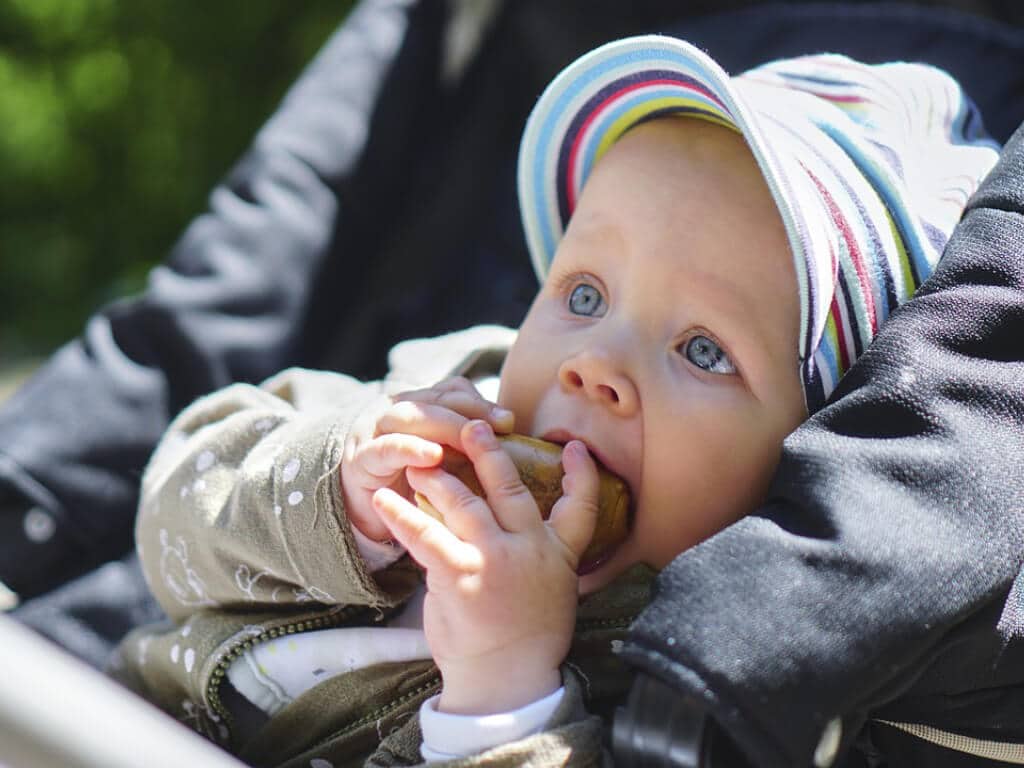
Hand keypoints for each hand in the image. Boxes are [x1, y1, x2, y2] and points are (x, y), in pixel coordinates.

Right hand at [341, 377, 513, 540]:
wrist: (369, 516)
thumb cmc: (414, 484)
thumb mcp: (446, 461)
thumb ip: (469, 443)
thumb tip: (511, 432)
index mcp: (417, 405)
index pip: (452, 391)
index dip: (480, 402)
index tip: (509, 421)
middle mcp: (394, 409)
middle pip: (434, 399)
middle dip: (469, 411)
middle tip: (499, 427)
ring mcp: (374, 430)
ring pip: (411, 416)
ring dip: (444, 425)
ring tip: (471, 438)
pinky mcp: (361, 458)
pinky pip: (387, 448)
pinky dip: (411, 449)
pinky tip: (434, 456)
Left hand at [373, 420, 599, 714]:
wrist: (506, 681)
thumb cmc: (524, 639)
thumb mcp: (551, 594)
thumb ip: (539, 557)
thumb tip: (515, 530)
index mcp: (557, 555)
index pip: (579, 507)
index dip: (580, 475)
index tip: (575, 447)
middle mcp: (530, 550)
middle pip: (510, 488)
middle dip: (489, 453)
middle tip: (472, 427)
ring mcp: (496, 559)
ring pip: (466, 504)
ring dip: (440, 478)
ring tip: (420, 461)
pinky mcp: (462, 575)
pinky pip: (426, 535)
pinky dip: (402, 515)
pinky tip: (384, 500)